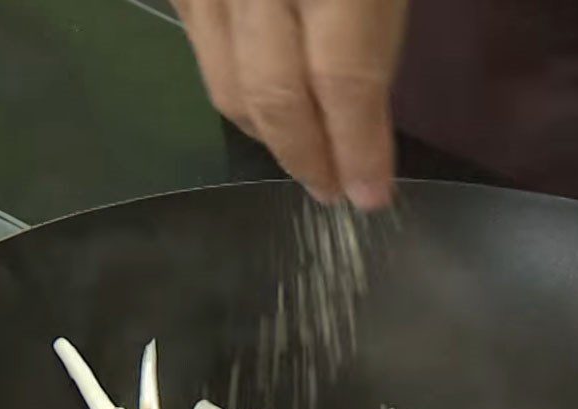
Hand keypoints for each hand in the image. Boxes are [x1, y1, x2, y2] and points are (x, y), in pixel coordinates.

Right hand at [173, 0, 407, 209]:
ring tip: (305, 155)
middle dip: (306, 159)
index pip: (341, 81)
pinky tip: (269, 107)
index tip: (370, 195)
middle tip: (331, 190)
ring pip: (229, 92)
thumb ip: (373, 44)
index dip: (356, 148)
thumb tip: (361, 132)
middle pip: (273, 99)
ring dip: (270, 139)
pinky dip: (241, 98)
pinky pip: (204, 62)